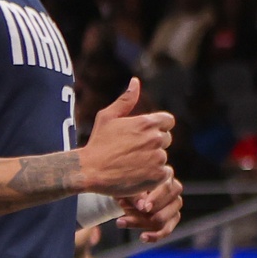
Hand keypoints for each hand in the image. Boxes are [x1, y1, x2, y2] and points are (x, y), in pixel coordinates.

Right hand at [78, 78, 175, 196]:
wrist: (88, 171)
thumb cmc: (97, 143)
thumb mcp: (107, 117)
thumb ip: (126, 100)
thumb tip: (135, 81)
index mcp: (148, 122)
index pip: (168, 121)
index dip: (157, 128)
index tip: (143, 136)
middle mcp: (156, 138)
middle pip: (166, 139)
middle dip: (153, 144)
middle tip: (133, 152)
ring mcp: (158, 157)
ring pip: (162, 157)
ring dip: (152, 160)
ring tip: (131, 165)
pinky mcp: (157, 175)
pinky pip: (164, 173)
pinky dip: (154, 176)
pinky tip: (138, 175)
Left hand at [116, 174, 183, 242]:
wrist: (125, 193)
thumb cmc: (127, 187)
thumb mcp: (128, 188)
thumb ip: (136, 196)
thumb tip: (144, 208)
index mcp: (166, 176)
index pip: (166, 188)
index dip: (156, 199)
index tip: (144, 208)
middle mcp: (175, 189)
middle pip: (164, 207)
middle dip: (142, 215)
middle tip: (122, 217)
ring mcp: (175, 204)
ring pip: (162, 220)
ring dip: (140, 223)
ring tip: (121, 222)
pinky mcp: (173, 218)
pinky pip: (166, 230)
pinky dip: (154, 236)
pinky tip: (143, 237)